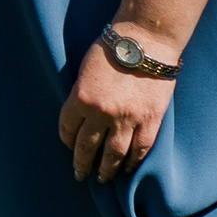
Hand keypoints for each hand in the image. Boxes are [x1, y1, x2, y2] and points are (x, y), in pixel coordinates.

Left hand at [58, 37, 176, 185]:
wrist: (147, 38)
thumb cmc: (113, 47)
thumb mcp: (86, 69)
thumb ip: (82, 94)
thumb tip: (80, 116)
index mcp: (81, 98)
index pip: (67, 128)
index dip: (66, 140)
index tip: (69, 145)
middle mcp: (102, 113)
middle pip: (87, 148)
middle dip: (82, 164)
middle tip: (80, 175)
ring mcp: (128, 119)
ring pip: (114, 155)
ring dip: (106, 170)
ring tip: (102, 179)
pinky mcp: (150, 120)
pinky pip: (140, 149)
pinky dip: (133, 162)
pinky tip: (127, 169)